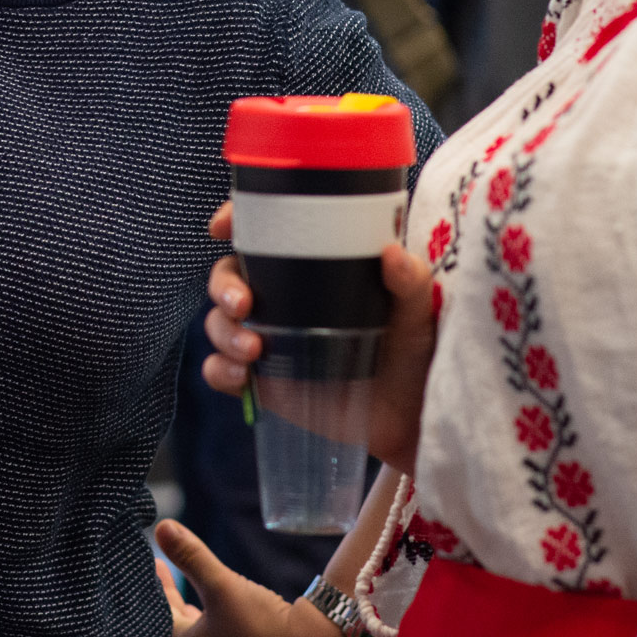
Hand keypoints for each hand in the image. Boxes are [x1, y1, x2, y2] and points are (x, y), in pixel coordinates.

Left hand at [155, 521, 313, 636]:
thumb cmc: (260, 622)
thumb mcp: (220, 586)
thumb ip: (192, 557)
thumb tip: (161, 527)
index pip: (165, 616)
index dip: (160, 588)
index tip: (155, 565)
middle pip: (180, 623)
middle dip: (171, 595)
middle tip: (162, 569)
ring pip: (199, 627)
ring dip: (189, 604)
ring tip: (183, 584)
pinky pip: (218, 630)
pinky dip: (210, 614)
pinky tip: (217, 602)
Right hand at [202, 203, 436, 472]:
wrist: (412, 416)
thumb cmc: (414, 351)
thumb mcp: (416, 309)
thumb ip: (409, 280)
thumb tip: (392, 254)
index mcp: (312, 267)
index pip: (262, 232)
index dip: (234, 219)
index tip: (221, 226)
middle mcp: (282, 298)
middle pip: (228, 275)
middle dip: (223, 285)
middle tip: (243, 303)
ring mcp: (269, 339)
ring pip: (219, 322)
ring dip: (223, 331)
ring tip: (253, 349)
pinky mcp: (264, 382)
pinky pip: (221, 371)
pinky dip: (220, 370)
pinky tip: (241, 377)